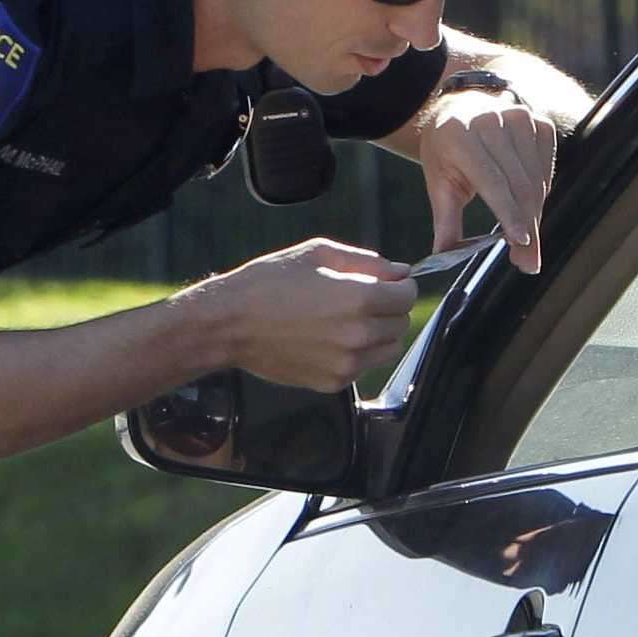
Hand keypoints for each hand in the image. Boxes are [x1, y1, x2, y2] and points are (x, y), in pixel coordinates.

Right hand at [190, 240, 415, 391]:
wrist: (230, 324)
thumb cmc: (269, 282)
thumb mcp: (318, 253)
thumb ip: (367, 261)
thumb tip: (399, 271)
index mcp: (359, 298)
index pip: (407, 295)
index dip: (401, 285)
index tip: (389, 281)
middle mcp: (359, 335)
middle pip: (401, 323)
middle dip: (390, 308)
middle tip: (364, 298)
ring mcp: (348, 363)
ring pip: (388, 348)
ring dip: (379, 332)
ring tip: (347, 319)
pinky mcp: (334, 383)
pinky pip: (363, 366)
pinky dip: (357, 353)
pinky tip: (329, 338)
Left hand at [416, 85, 559, 273]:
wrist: (462, 107)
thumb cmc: (448, 148)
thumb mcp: (438, 179)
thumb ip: (445, 219)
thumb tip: (443, 256)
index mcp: (461, 135)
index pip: (491, 179)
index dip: (508, 212)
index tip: (520, 241)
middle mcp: (493, 121)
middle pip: (519, 184)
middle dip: (526, 226)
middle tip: (528, 261)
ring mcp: (520, 118)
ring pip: (536, 180)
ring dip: (535, 215)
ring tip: (527, 241)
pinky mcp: (539, 122)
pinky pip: (547, 168)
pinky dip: (542, 193)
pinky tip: (530, 206)